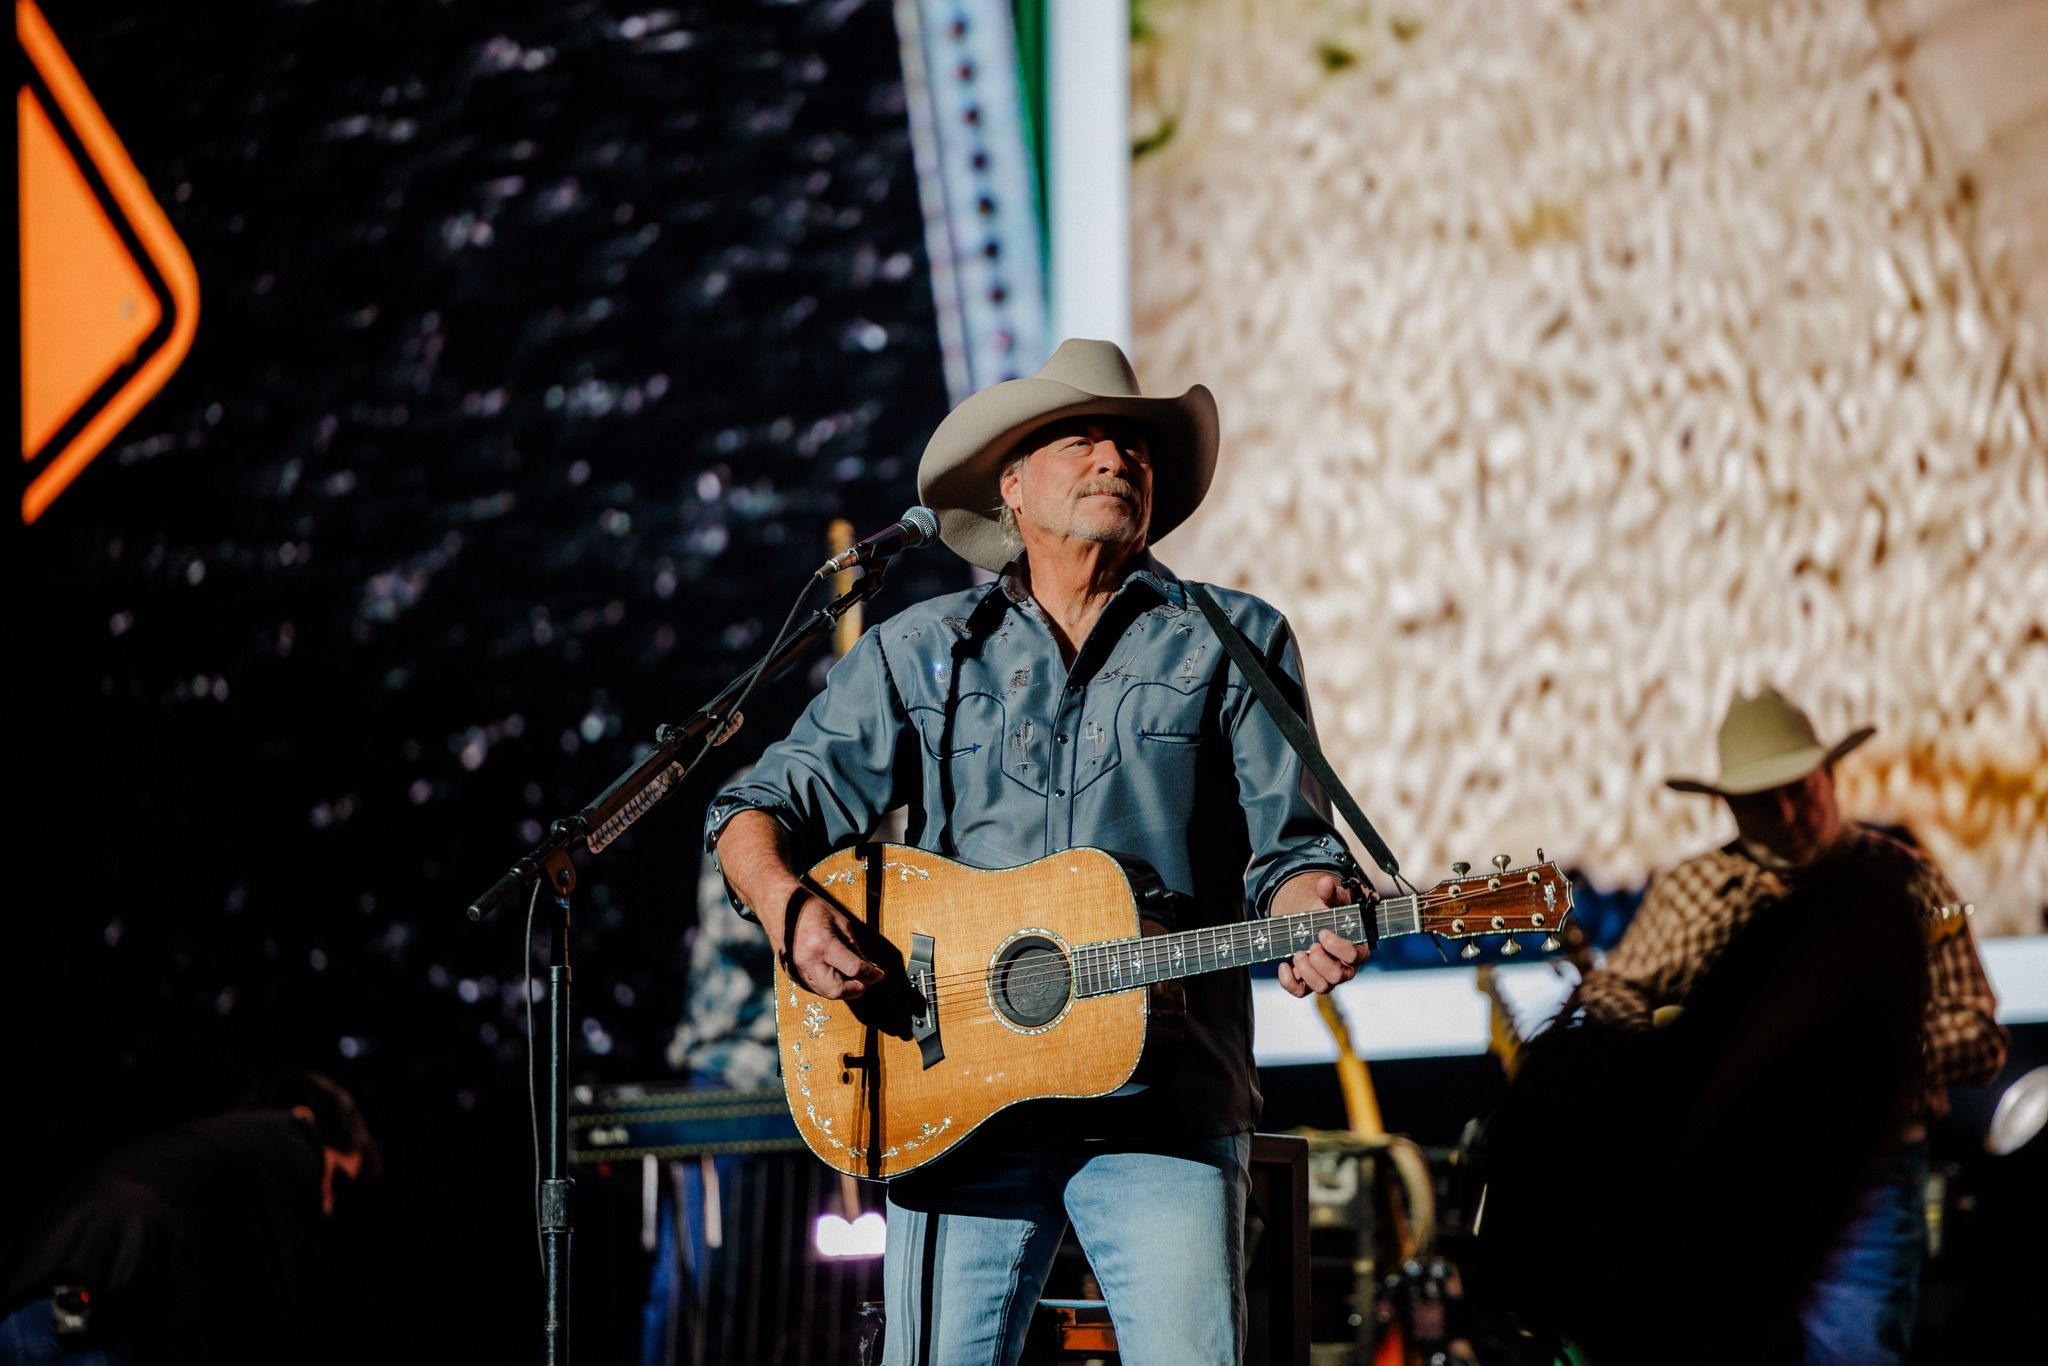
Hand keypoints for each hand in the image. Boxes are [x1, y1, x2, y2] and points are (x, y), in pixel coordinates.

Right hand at [783, 892, 885, 1000]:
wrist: (780, 907)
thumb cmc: (813, 910)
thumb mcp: (842, 924)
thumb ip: (855, 950)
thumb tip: (870, 970)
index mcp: (823, 944)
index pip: (853, 969)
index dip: (870, 975)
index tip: (879, 974)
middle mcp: (807, 961)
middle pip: (837, 991)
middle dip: (856, 989)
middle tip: (866, 981)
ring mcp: (797, 970)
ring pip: (826, 994)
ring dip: (843, 989)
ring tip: (853, 977)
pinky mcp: (791, 975)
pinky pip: (815, 989)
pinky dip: (829, 986)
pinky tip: (835, 974)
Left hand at [1273, 872, 1364, 997]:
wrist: (1313, 923)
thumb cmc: (1330, 913)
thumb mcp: (1332, 901)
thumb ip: (1330, 893)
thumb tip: (1324, 883)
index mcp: (1357, 948)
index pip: (1355, 956)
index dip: (1337, 946)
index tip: (1322, 932)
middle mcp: (1346, 968)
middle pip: (1338, 976)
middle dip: (1320, 960)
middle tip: (1311, 944)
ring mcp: (1328, 978)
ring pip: (1322, 987)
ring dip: (1306, 969)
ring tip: (1298, 953)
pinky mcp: (1309, 984)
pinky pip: (1300, 992)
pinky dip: (1288, 981)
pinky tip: (1283, 965)